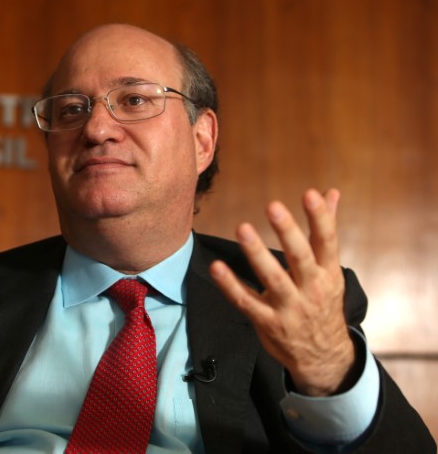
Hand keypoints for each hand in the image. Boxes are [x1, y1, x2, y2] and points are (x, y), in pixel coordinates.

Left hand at [209, 189, 357, 396]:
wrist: (323, 356)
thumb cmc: (323, 303)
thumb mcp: (330, 270)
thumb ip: (325, 230)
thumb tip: (331, 192)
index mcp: (329, 273)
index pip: (327, 241)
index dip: (320, 218)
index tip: (309, 194)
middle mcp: (312, 289)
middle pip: (301, 258)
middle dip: (288, 232)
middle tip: (273, 206)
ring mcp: (289, 308)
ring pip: (273, 279)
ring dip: (257, 254)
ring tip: (243, 228)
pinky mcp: (268, 322)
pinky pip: (246, 302)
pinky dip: (230, 286)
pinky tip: (217, 267)